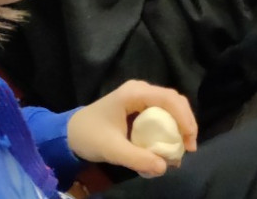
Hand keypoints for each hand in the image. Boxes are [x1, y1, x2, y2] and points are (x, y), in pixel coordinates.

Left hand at [67, 81, 197, 177]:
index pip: (169, 99)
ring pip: (170, 105)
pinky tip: (169, 143)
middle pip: (174, 100)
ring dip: (179, 125)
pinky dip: (169, 126)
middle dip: (185, 123)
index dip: (184, 118)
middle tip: (189, 147)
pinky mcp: (139, 105)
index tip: (189, 141)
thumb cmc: (88, 136)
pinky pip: (161, 112)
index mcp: (134, 93)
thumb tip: (164, 168)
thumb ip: (137, 158)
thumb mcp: (112, 149)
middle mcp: (141, 89)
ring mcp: (140, 96)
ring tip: (182, 147)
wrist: (67, 133)